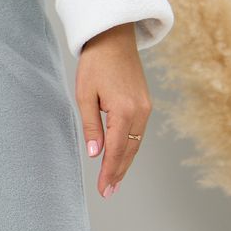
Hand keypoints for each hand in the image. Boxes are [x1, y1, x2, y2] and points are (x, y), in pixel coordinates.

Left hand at [75, 23, 151, 198]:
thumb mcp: (85, 95)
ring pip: (136, 143)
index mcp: (123, 111)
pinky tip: (122, 156)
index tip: (103, 189)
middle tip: (108, 192)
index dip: (109, 172)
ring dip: (125, 162)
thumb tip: (96, 154)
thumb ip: (91, 126)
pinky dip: (130, 147)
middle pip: (129, 150)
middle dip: (118, 172)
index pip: (116, 150)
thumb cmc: (95, 63)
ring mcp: (145, 108)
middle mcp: (140, 112)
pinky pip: (138, 132)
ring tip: (114, 180)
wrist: (113, 38)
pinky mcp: (146, 103)